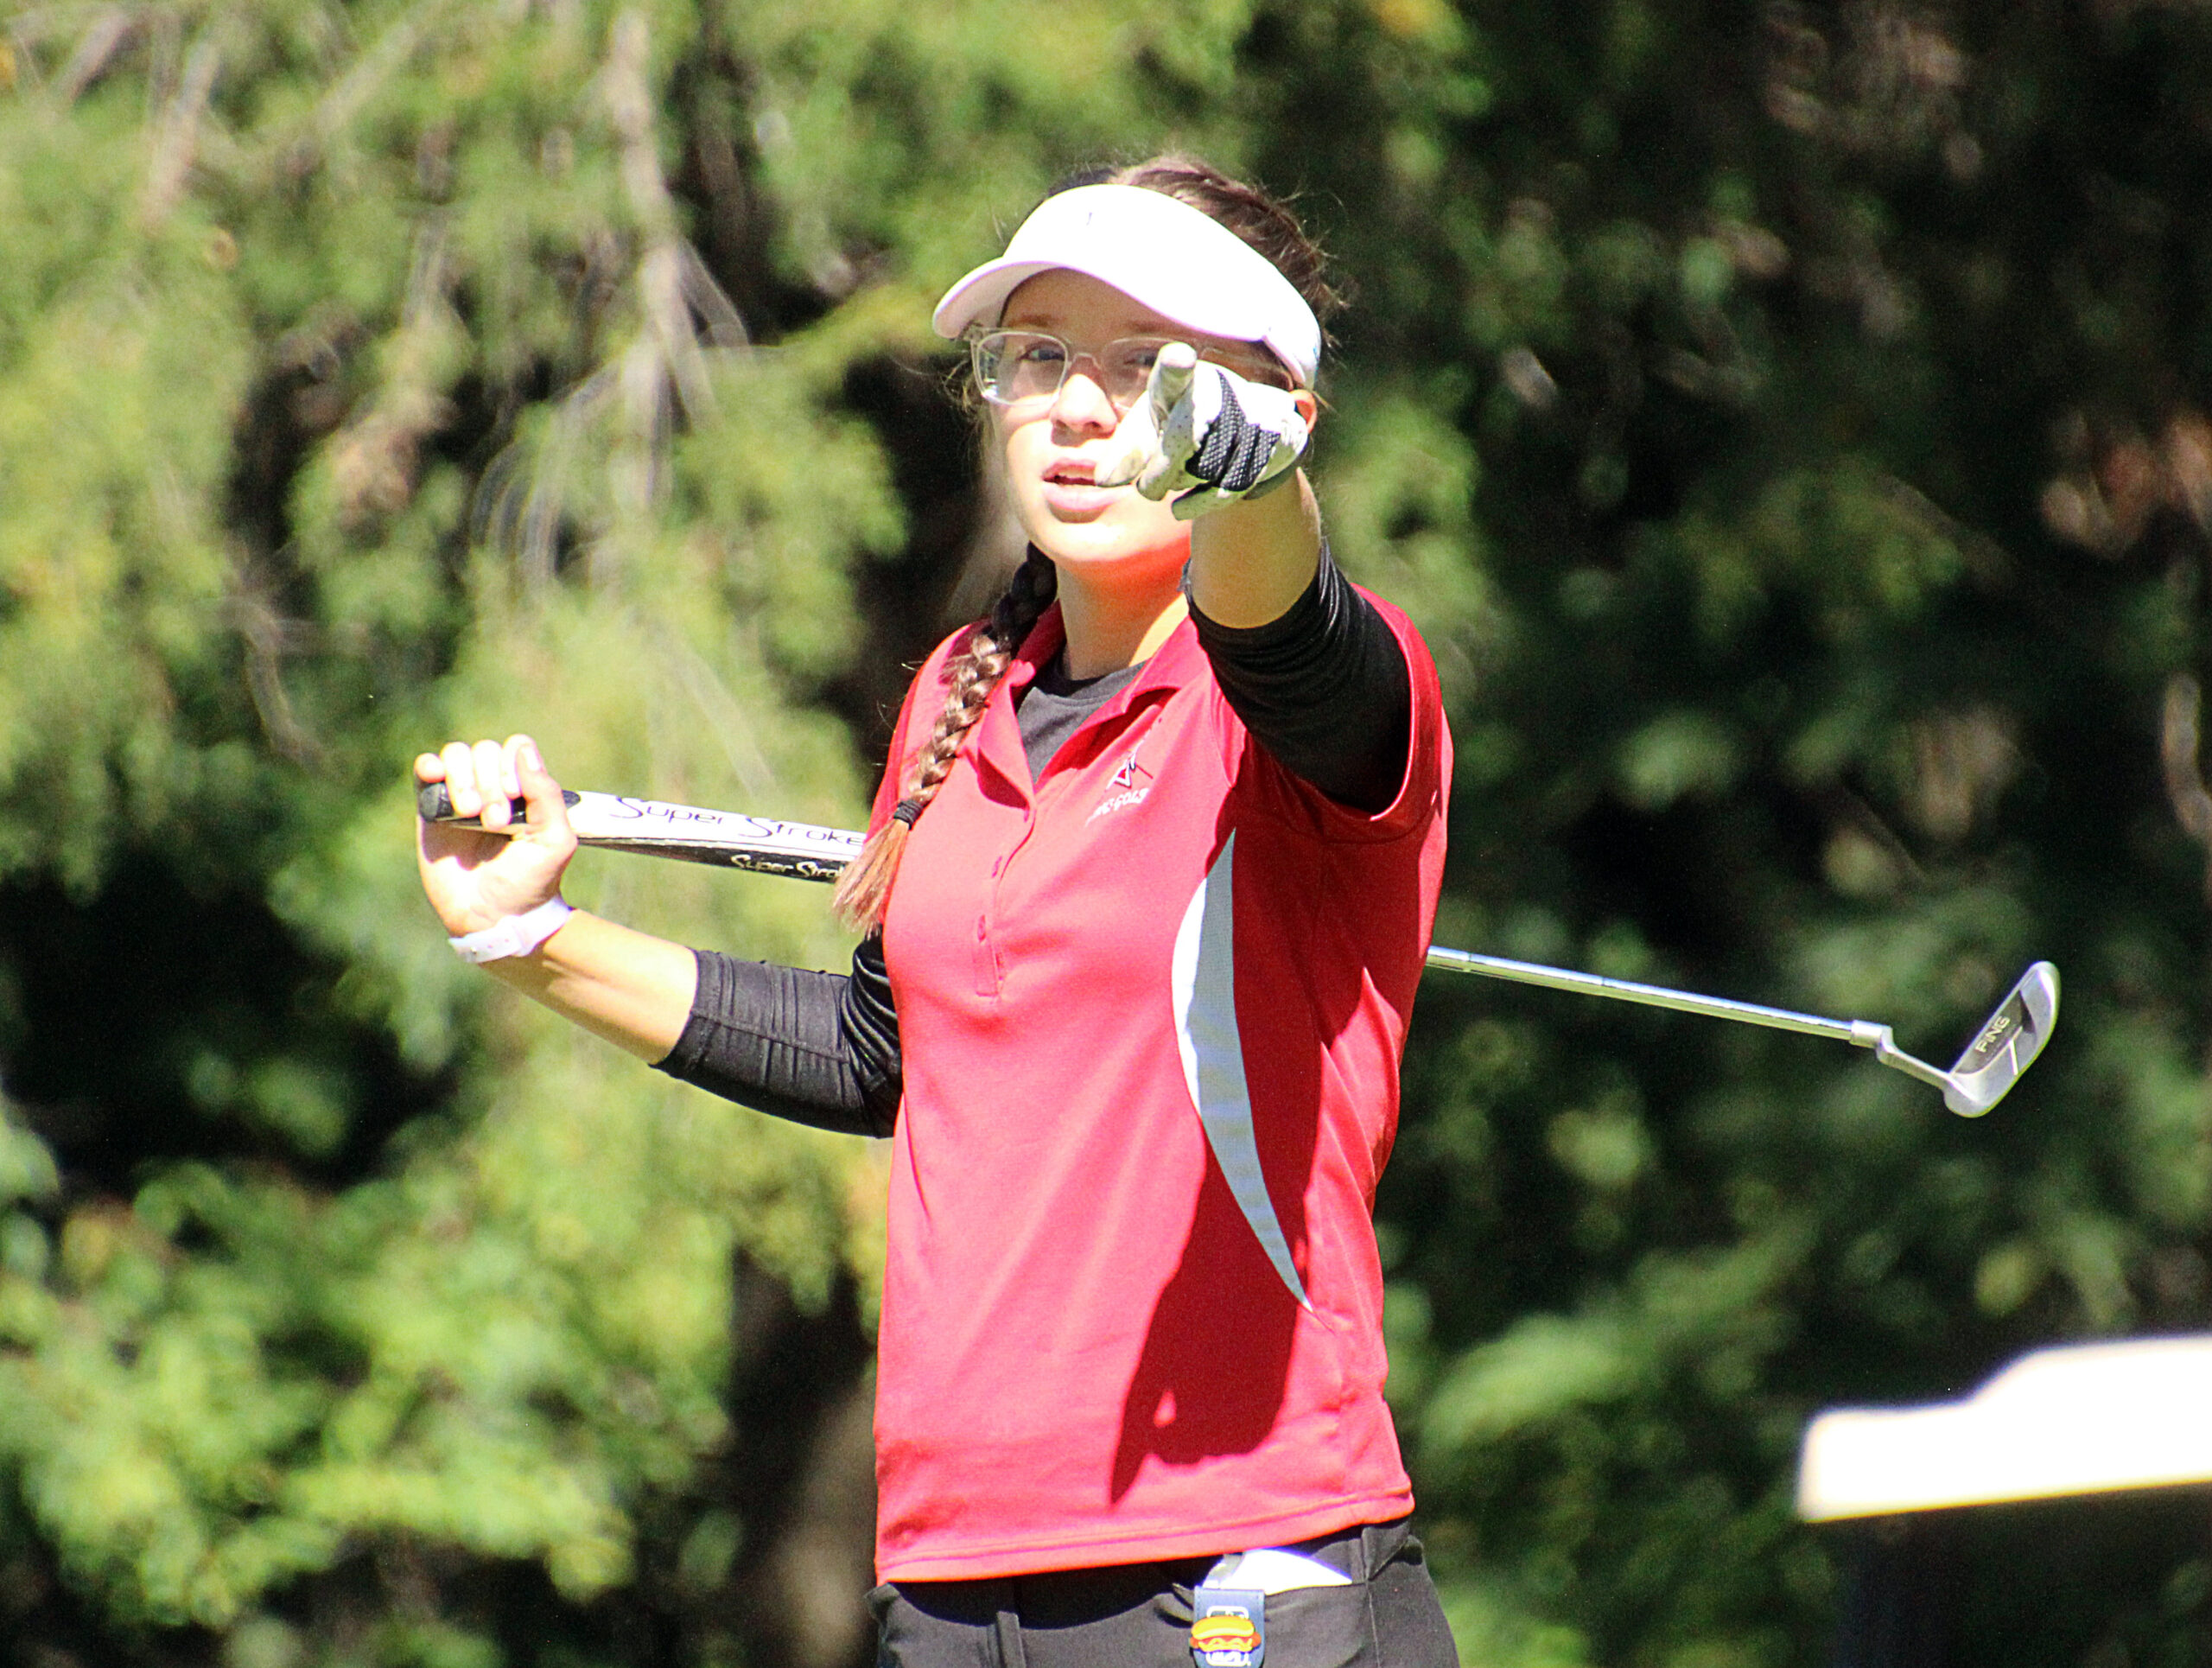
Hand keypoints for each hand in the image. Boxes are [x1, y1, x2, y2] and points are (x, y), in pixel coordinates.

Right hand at [414, 734, 577, 936]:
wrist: (495, 917)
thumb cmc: (530, 881)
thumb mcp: (555, 840)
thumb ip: (547, 794)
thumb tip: (522, 750)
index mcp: (525, 790)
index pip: (515, 748)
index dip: (512, 765)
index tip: (516, 797)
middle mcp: (492, 787)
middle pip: (485, 751)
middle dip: (490, 783)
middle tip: (496, 823)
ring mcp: (460, 797)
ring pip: (456, 755)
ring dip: (463, 780)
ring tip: (470, 815)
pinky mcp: (431, 811)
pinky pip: (425, 771)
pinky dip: (429, 765)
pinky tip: (436, 776)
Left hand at [1096, 345, 1311, 519]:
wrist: (1250, 424)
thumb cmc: (1183, 422)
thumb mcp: (1150, 428)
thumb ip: (1125, 451)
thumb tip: (1104, 481)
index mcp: (1182, 381)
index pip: (1175, 374)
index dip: (1177, 366)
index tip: (1180, 358)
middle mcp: (1217, 393)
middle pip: (1183, 441)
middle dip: (1159, 474)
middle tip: (1145, 490)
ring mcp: (1246, 418)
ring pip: (1203, 469)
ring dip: (1178, 485)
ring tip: (1173, 479)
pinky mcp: (1266, 446)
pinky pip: (1225, 488)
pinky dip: (1197, 504)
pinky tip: (1179, 509)